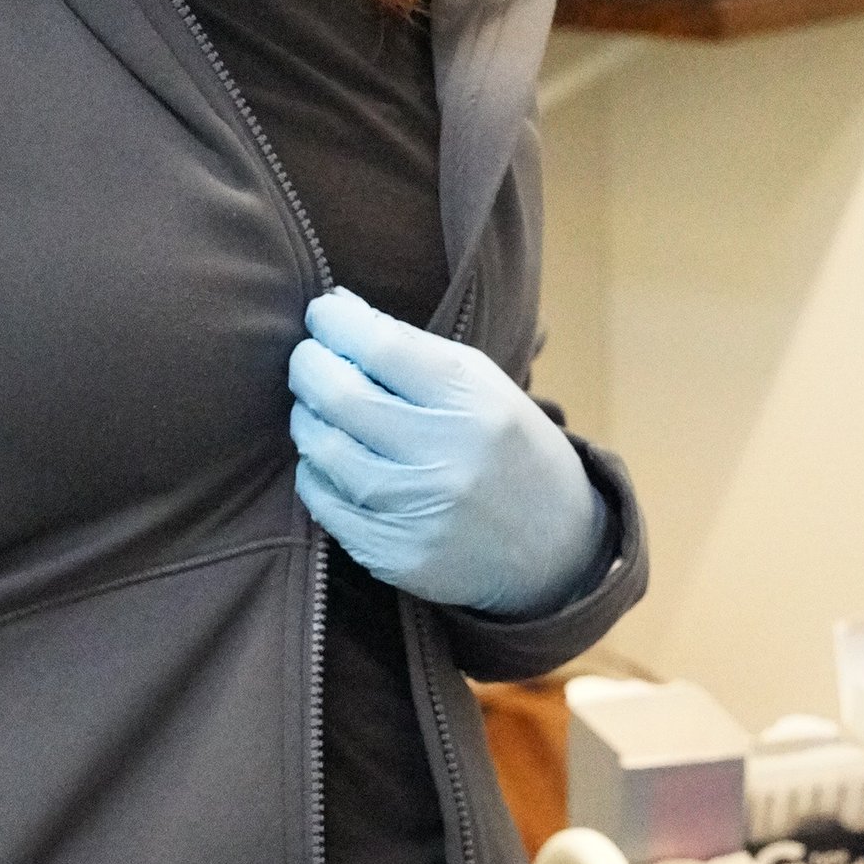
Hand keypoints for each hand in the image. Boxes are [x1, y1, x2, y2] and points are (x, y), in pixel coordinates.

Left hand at [287, 291, 607, 617]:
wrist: (557, 549)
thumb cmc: (512, 450)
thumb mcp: (485, 387)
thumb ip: (411, 347)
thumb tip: (336, 309)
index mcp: (474, 402)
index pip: (380, 345)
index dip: (334, 322)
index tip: (323, 314)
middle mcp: (445, 456)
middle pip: (338, 394)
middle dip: (309, 366)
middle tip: (311, 359)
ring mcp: (417, 511)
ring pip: (322, 448)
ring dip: (307, 418)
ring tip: (318, 408)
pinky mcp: (393, 554)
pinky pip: (322, 501)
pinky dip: (316, 471)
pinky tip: (331, 459)